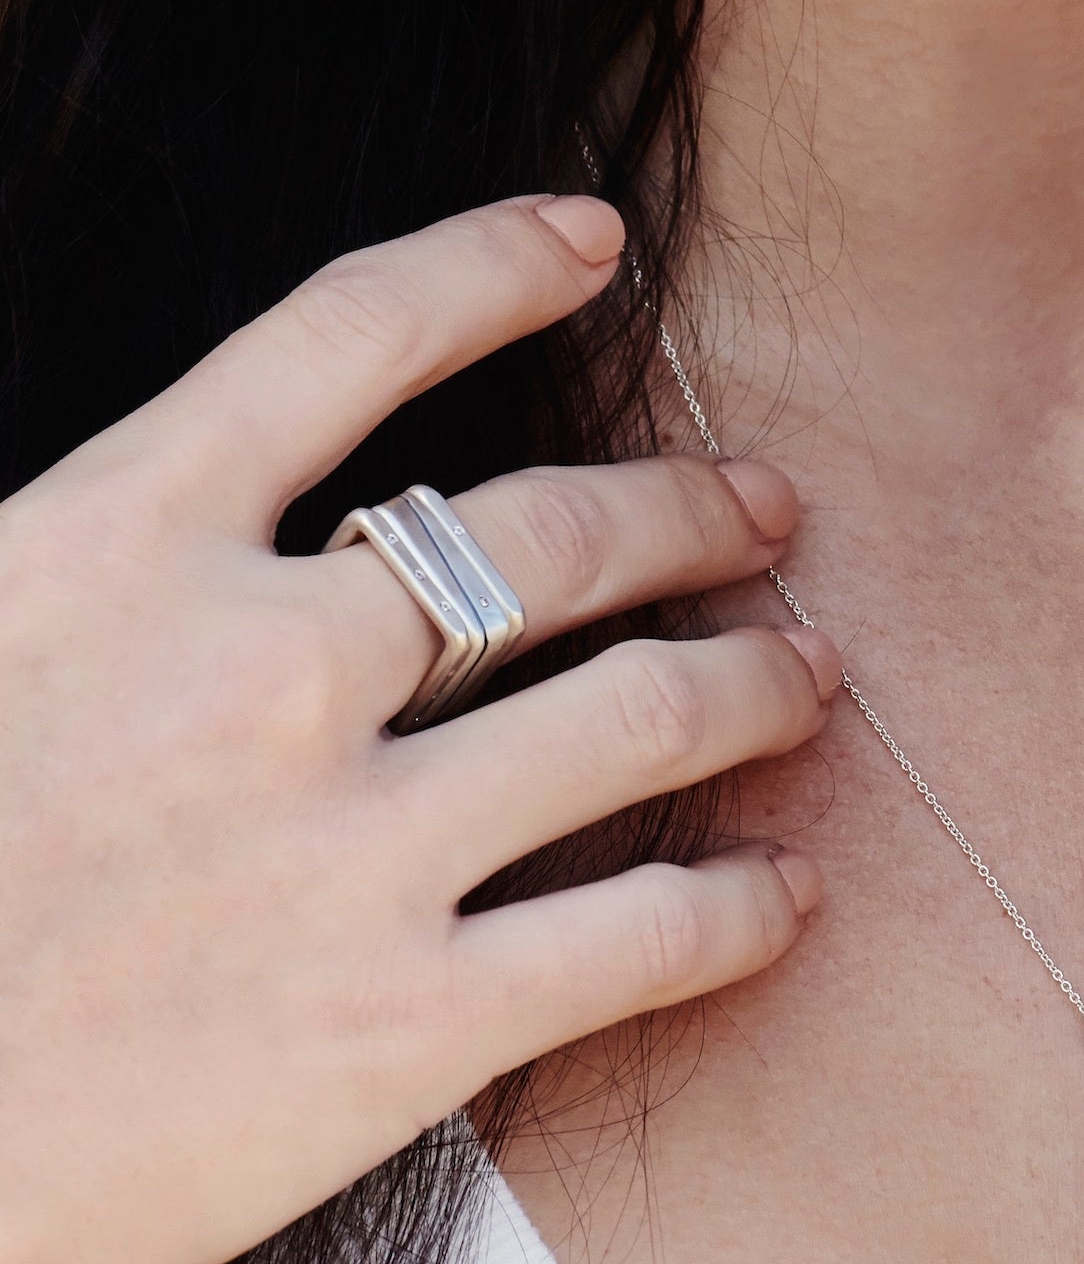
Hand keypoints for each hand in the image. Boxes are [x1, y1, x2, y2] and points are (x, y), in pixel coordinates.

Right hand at [0, 196, 836, 1263]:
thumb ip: (92, 565)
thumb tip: (202, 534)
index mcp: (120, 544)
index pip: (346, 341)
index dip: (489, 268)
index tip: (590, 239)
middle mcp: (263, 666)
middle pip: (548, 533)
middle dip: (685, 509)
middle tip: (764, 508)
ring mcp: (350, 844)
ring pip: (638, 711)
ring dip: (755, 681)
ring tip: (811, 674)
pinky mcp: (407, 1024)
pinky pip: (643, 935)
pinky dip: (744, 906)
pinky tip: (787, 893)